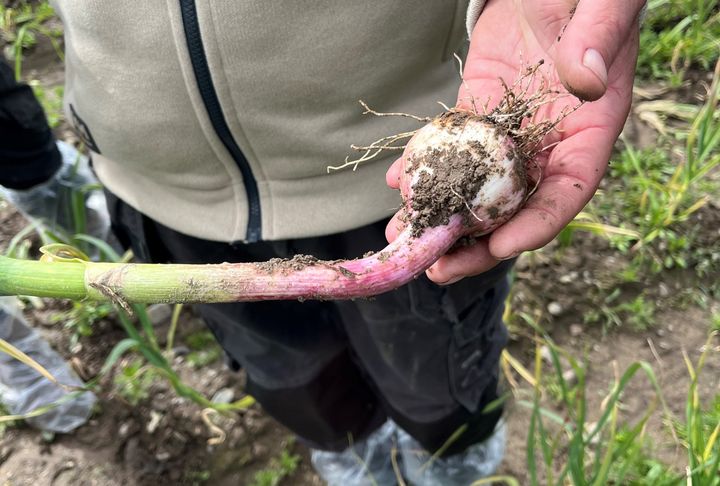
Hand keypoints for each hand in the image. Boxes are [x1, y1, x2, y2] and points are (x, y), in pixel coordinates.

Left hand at [386, 0, 644, 283]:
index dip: (537, 225)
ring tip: (404, 237)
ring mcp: (509, 134)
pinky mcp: (478, 112)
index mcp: (590, 130)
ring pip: (476, 187)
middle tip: (438, 269)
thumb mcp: (603, 8)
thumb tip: (584, 81)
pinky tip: (395, 183)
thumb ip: (598, 41)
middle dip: (476, 244)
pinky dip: (425, 168)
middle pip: (514, 208)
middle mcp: (549, 143)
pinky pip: (450, 147)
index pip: (569, 192)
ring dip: (440, 216)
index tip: (502, 247)